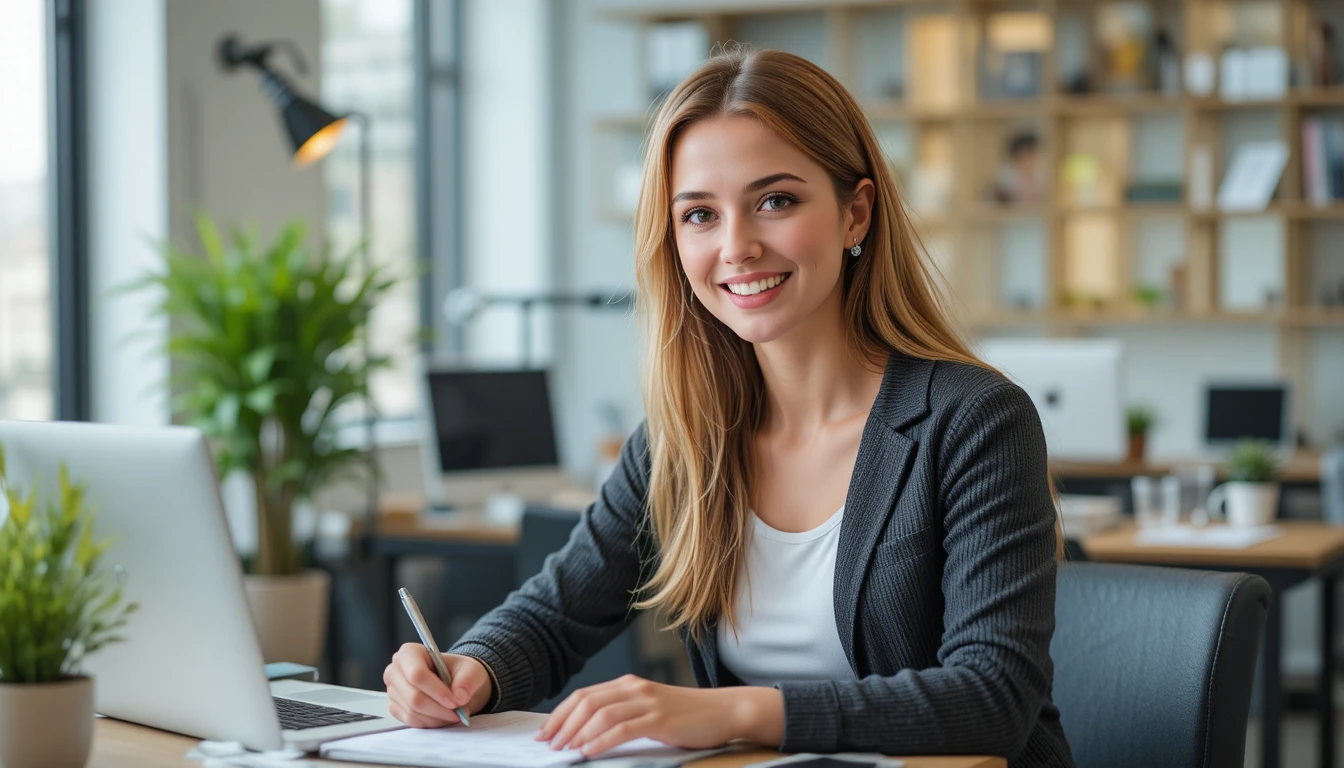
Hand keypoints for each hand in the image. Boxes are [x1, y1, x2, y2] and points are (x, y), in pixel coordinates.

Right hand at [383, 643, 492, 727]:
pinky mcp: (395, 708)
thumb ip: (468, 680)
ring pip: (413, 712)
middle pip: (413, 696)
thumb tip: (460, 696)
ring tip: (455, 714)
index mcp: (410, 653)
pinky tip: (443, 717)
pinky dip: (431, 723)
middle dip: (439, 708)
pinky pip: (411, 721)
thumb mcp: (471, 670)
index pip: (417, 674)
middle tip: (459, 712)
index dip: (438, 692)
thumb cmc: (459, 672)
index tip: (456, 702)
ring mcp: (393, 691)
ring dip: (437, 717)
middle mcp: (395, 670)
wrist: (455, 683)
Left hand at [535, 675, 782, 757]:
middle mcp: (634, 688)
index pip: (584, 696)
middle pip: (586, 702)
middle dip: (562, 724)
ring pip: (601, 714)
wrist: (724, 711)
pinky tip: (588, 752)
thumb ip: (621, 716)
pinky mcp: (659, 718)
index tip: (545, 733)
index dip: (560, 714)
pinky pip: (623, 728)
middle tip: (548, 744)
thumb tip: (585, 735)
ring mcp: (647, 701)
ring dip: (577, 733)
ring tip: (564, 750)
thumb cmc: (686, 717)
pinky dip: (601, 740)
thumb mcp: (648, 711)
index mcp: (628, 685)